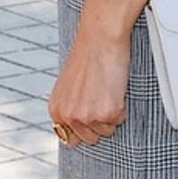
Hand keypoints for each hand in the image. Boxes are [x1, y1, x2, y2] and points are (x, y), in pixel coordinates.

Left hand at [48, 29, 128, 147]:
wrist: (99, 39)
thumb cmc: (86, 58)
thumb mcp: (68, 87)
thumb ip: (69, 109)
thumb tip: (72, 133)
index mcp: (56, 110)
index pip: (69, 139)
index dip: (83, 129)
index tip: (89, 114)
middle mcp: (68, 116)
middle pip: (90, 139)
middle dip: (98, 122)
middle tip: (98, 97)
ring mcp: (87, 116)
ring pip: (107, 132)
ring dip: (110, 115)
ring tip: (104, 90)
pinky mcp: (106, 114)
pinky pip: (120, 121)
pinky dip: (121, 107)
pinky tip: (113, 88)